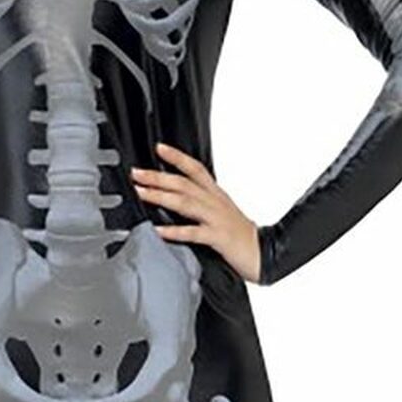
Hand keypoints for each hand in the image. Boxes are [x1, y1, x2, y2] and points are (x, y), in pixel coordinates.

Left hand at [130, 141, 261, 282]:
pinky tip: (158, 230)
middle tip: (137, 173)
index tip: (158, 148)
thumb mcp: (221, 211)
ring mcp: (216, 219)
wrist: (265, 252)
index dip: (177, 157)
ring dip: (161, 196)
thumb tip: (176, 197)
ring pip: (186, 203)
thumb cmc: (240, 234)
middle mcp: (215, 202)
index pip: (195, 169)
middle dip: (158, 177)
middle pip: (184, 184)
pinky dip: (174, 231)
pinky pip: (193, 233)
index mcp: (216, 194)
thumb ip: (201, 202)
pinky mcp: (218, 238)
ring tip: (141, 193)